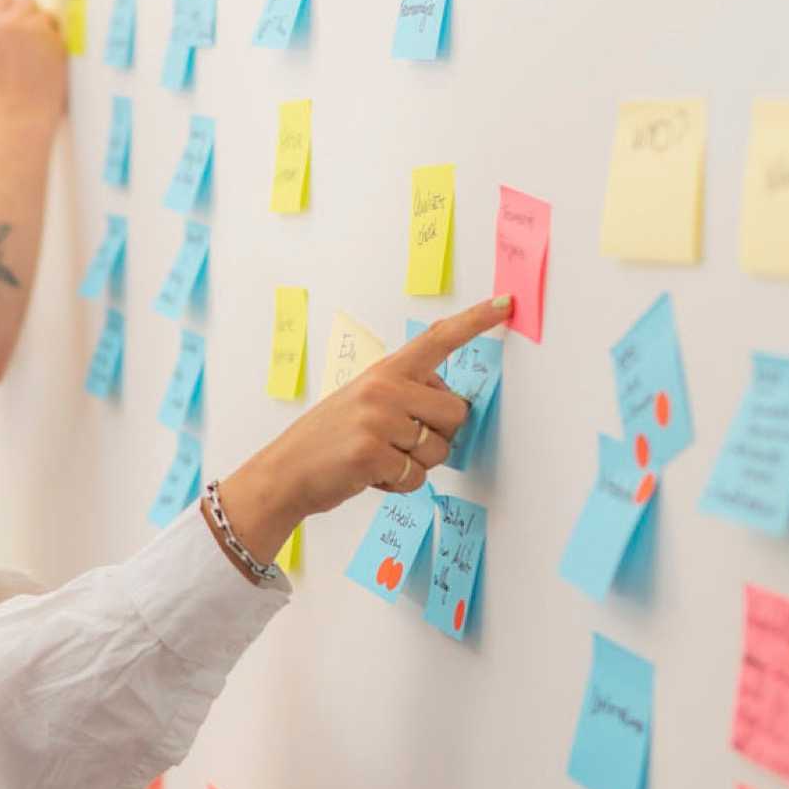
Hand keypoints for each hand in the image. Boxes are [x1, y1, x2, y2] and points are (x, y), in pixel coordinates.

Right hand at [0, 0, 66, 126]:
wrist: (23, 115)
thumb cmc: (6, 94)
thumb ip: (4, 34)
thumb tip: (21, 16)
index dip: (10, 9)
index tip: (16, 23)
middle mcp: (9, 23)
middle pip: (26, 0)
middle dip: (31, 16)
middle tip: (33, 41)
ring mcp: (32, 28)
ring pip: (47, 14)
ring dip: (47, 30)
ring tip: (40, 57)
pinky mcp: (53, 37)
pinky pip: (60, 31)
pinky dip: (58, 44)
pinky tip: (50, 63)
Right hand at [215, 296, 512, 564]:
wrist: (284, 473)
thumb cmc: (328, 440)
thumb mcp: (363, 401)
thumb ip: (404, 395)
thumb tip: (453, 410)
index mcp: (385, 371)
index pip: (438, 340)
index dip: (475, 321)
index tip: (505, 303)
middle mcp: (383, 389)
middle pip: (455, 413)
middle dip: (439, 436)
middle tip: (402, 443)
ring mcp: (377, 421)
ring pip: (438, 450)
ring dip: (416, 465)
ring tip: (379, 459)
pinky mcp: (371, 455)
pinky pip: (416, 477)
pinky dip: (399, 485)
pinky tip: (371, 476)